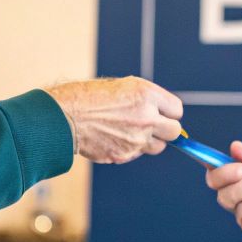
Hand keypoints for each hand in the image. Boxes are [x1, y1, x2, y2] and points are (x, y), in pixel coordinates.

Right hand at [44, 77, 183, 163]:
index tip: (160, 112)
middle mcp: (146, 117)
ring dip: (149, 141)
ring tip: (129, 131)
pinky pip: (136, 154)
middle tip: (153, 125)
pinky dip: (129, 148)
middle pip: (174, 132)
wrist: (64, 116)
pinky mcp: (124, 155)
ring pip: (157, 147)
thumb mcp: (123, 86)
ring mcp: (136, 139)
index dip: (168, 111)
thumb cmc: (90, 97)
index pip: (177, 110)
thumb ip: (146, 100)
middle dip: (166, 130)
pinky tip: (113, 137)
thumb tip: (162, 114)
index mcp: (147, 95)